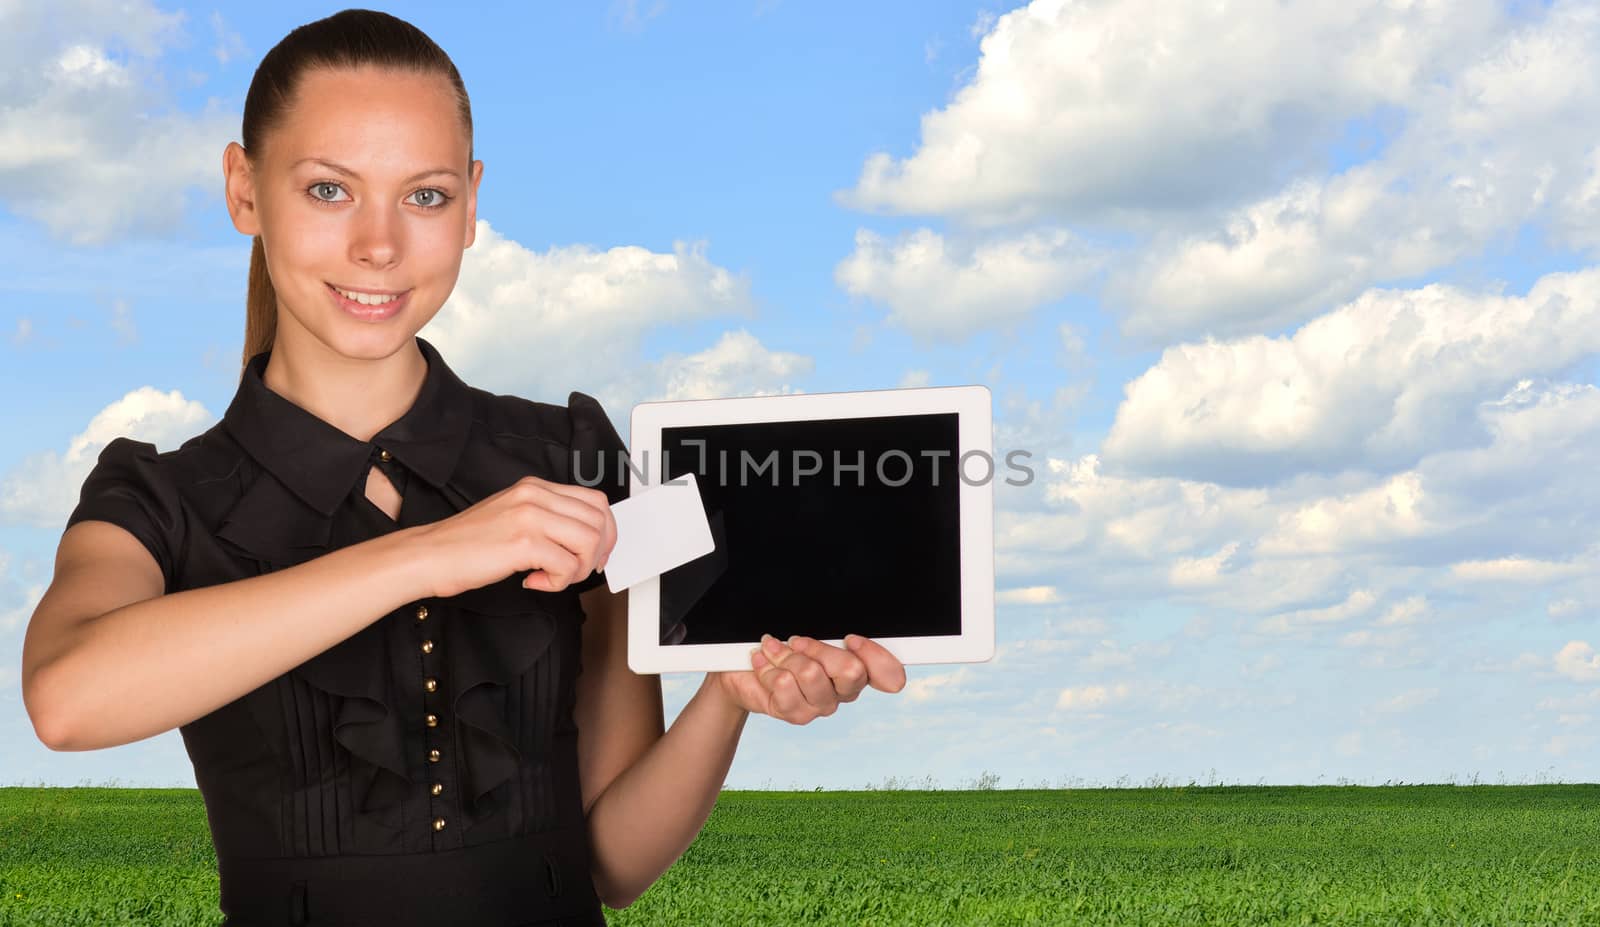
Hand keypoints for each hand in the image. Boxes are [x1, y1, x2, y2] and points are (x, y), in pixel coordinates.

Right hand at [407, 475, 616, 597]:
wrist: (429, 555)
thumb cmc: (467, 544)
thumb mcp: (513, 516)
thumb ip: (547, 520)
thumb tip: (585, 539)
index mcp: (535, 487)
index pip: (596, 501)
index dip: (606, 531)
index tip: (596, 554)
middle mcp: (535, 495)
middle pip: (599, 521)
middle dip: (597, 553)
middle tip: (577, 570)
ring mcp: (529, 516)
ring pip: (589, 542)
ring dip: (578, 569)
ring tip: (554, 577)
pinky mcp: (523, 542)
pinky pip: (566, 565)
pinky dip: (558, 582)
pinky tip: (534, 581)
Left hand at [708, 634, 906, 722]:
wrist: (741, 669)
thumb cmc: (780, 646)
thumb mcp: (807, 633)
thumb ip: (831, 634)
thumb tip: (845, 635)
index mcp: (857, 669)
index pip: (890, 674)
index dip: (874, 655)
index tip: (850, 639)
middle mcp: (844, 691)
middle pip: (851, 671)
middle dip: (819, 648)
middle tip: (797, 642)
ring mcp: (820, 706)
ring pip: (812, 674)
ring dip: (786, 656)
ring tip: (773, 651)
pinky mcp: (796, 715)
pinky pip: (785, 685)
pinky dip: (768, 667)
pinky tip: (762, 664)